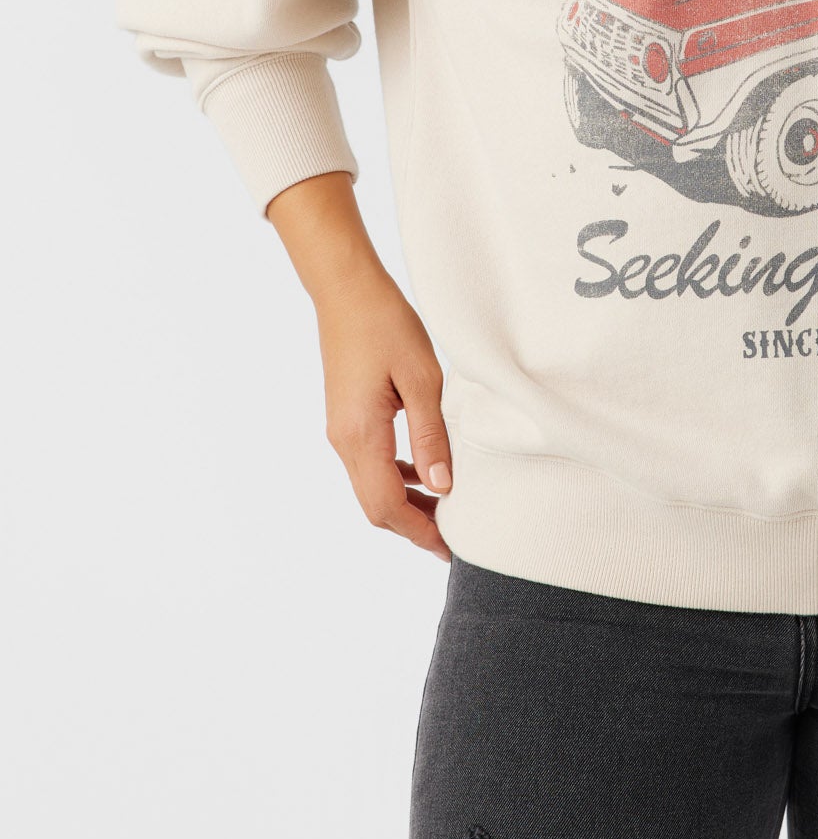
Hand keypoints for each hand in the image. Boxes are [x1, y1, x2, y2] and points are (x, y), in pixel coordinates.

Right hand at [314, 269, 453, 562]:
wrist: (346, 291)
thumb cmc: (386, 324)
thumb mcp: (421, 378)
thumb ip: (432, 435)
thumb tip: (443, 487)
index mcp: (361, 435)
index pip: (387, 506)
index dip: (419, 532)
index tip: (451, 548)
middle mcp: (344, 441)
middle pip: (375, 506)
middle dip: (413, 526)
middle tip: (455, 534)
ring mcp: (341, 431)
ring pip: (371, 487)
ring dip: (406, 504)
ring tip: (447, 506)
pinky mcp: (347, 419)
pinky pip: (370, 464)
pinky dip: (396, 478)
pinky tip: (425, 470)